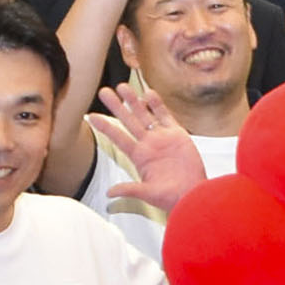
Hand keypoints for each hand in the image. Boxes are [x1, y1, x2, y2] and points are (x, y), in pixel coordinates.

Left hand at [89, 86, 207, 213]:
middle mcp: (148, 144)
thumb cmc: (171, 197)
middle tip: (104, 92)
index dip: (105, 127)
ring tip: (123, 87)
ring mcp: (162, 138)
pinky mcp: (177, 134)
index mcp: (139, 157)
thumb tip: (110, 193)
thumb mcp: (148, 194)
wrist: (193, 194)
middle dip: (116, 106)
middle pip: (128, 121)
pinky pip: (165, 116)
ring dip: (134, 101)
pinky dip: (157, 105)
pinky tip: (148, 94)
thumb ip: (130, 190)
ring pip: (144, 114)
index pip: (118, 138)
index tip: (91, 117)